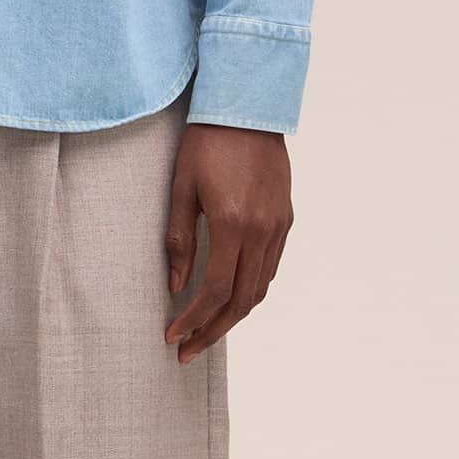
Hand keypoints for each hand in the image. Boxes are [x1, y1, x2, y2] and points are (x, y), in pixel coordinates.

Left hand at [163, 124, 293, 360]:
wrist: (247, 107)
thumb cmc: (206, 142)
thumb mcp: (180, 188)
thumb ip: (179, 240)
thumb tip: (175, 286)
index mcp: (233, 223)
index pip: (214, 290)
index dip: (193, 320)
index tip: (172, 336)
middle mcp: (262, 230)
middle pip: (242, 300)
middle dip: (214, 331)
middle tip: (187, 351)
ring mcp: (279, 225)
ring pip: (260, 288)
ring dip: (234, 315)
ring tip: (207, 330)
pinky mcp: (286, 217)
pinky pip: (271, 266)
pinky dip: (251, 289)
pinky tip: (231, 295)